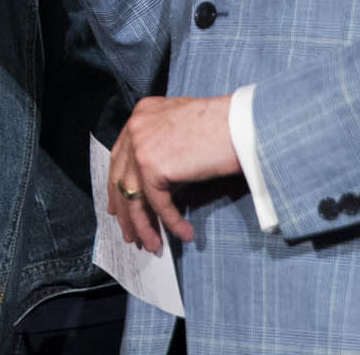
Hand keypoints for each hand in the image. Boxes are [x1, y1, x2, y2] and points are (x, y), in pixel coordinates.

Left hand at [107, 95, 239, 251]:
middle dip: (125, 211)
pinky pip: (158, 203)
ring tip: (152, 245)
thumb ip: (164, 148)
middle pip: (120, 178)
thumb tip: (160, 182)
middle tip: (131, 233)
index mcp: (141, 115)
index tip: (119, 208)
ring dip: (143, 225)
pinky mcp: (153, 165)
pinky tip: (183, 233)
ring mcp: (141, 146)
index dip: (118, 186)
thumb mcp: (183, 129)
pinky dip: (171, 222)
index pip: (121, 158)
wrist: (241, 123)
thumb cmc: (224, 126)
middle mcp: (135, 128)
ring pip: (134, 196)